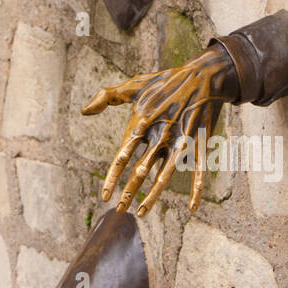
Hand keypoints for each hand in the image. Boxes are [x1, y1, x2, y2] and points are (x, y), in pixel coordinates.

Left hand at [81, 46, 236, 216]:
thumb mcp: (134, 84)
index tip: (104, 195)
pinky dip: (196, 190)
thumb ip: (107, 96)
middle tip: (119, 210)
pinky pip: (198, 171)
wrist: (203, 75)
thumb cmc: (164, 81)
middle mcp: (160, 135)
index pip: (123, 155)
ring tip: (142, 212)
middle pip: (141, 170)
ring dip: (153, 195)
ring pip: (165, 175)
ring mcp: (181, 140)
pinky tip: (193, 207)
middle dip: (130, 192)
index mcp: (142, 122)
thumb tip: (84, 111)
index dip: (113, 177)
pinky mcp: (199, 143)